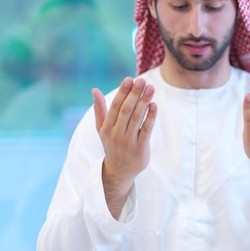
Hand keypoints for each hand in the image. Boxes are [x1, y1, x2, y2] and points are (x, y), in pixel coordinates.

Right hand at [93, 77, 156, 214]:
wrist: (119, 171)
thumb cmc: (112, 145)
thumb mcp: (102, 129)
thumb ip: (100, 109)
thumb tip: (94, 90)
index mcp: (106, 127)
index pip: (115, 106)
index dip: (122, 92)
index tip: (129, 79)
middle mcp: (116, 134)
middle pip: (126, 110)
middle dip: (134, 94)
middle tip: (142, 80)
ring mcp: (128, 141)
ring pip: (137, 118)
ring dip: (144, 101)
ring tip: (151, 88)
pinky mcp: (140, 148)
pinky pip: (146, 130)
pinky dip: (151, 117)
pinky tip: (154, 105)